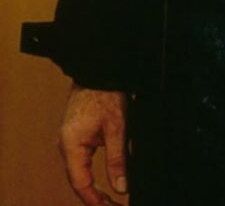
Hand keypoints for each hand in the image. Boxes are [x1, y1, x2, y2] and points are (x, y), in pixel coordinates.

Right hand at [58, 84, 127, 205]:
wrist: (99, 70)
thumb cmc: (105, 93)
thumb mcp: (117, 128)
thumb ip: (118, 159)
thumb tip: (121, 186)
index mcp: (71, 144)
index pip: (81, 184)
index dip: (96, 201)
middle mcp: (65, 144)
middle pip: (79, 181)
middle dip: (96, 198)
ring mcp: (69, 140)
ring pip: (80, 173)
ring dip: (94, 188)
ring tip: (111, 200)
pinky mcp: (75, 135)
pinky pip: (81, 162)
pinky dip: (91, 174)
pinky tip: (103, 182)